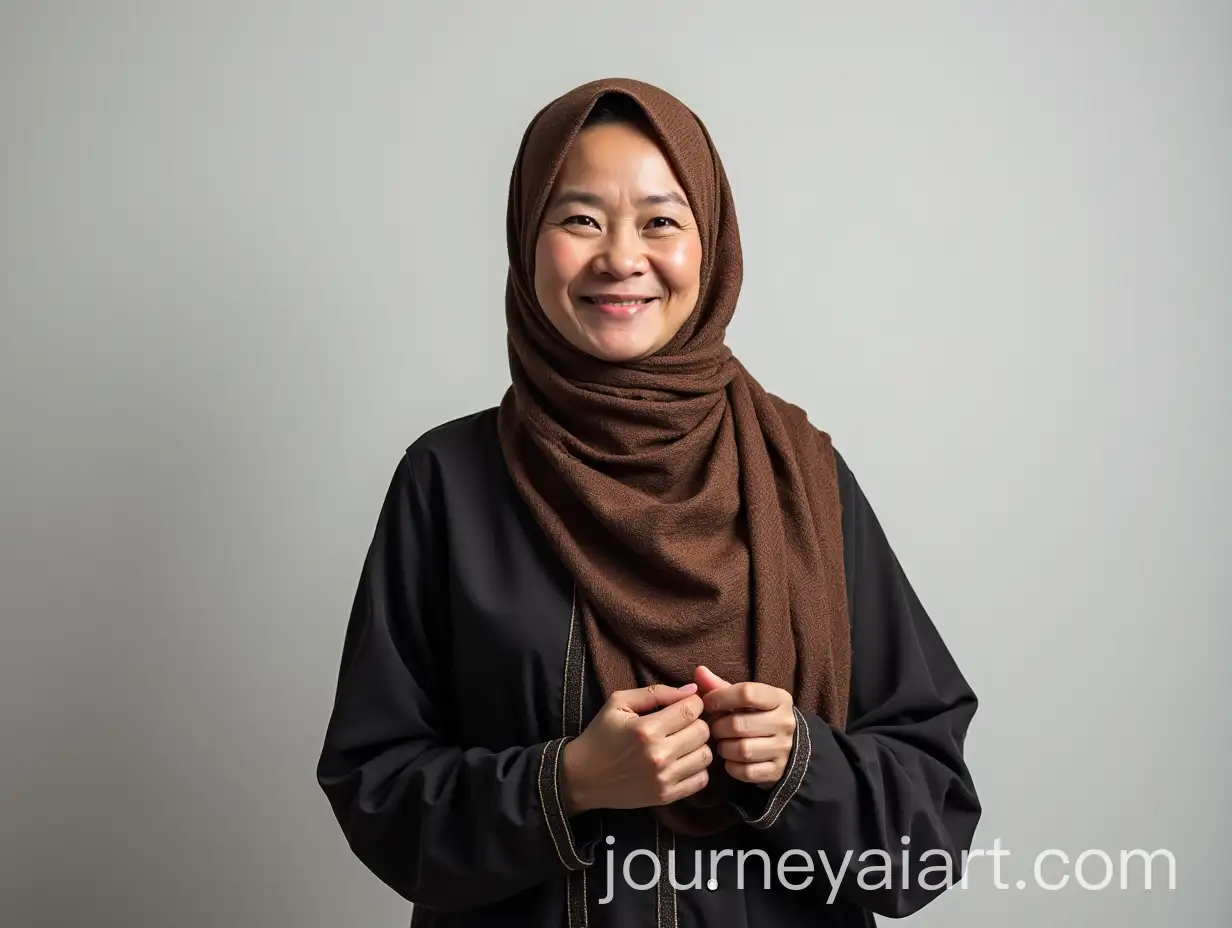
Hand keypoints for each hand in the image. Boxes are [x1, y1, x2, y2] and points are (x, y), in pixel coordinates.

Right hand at [560, 683, 711, 814]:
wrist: (583, 777)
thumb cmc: (601, 735)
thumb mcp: (619, 703)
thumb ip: (657, 692)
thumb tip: (692, 690)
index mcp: (646, 729)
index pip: (691, 709)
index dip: (693, 702)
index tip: (685, 704)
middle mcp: (658, 755)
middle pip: (703, 731)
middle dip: (697, 722)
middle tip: (683, 723)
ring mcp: (663, 779)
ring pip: (706, 755)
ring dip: (698, 745)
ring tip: (684, 741)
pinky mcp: (666, 796)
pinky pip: (701, 780)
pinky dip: (697, 768)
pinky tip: (683, 760)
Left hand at [694, 666, 794, 789]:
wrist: (788, 744)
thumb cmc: (758, 715)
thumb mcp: (745, 698)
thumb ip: (721, 685)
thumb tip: (699, 671)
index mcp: (779, 698)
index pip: (747, 693)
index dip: (721, 697)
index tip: (709, 702)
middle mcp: (785, 723)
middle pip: (739, 724)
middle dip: (719, 727)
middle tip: (715, 728)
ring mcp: (783, 749)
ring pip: (742, 750)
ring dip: (724, 748)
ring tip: (722, 743)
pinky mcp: (777, 771)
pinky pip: (746, 772)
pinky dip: (732, 767)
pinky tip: (731, 759)